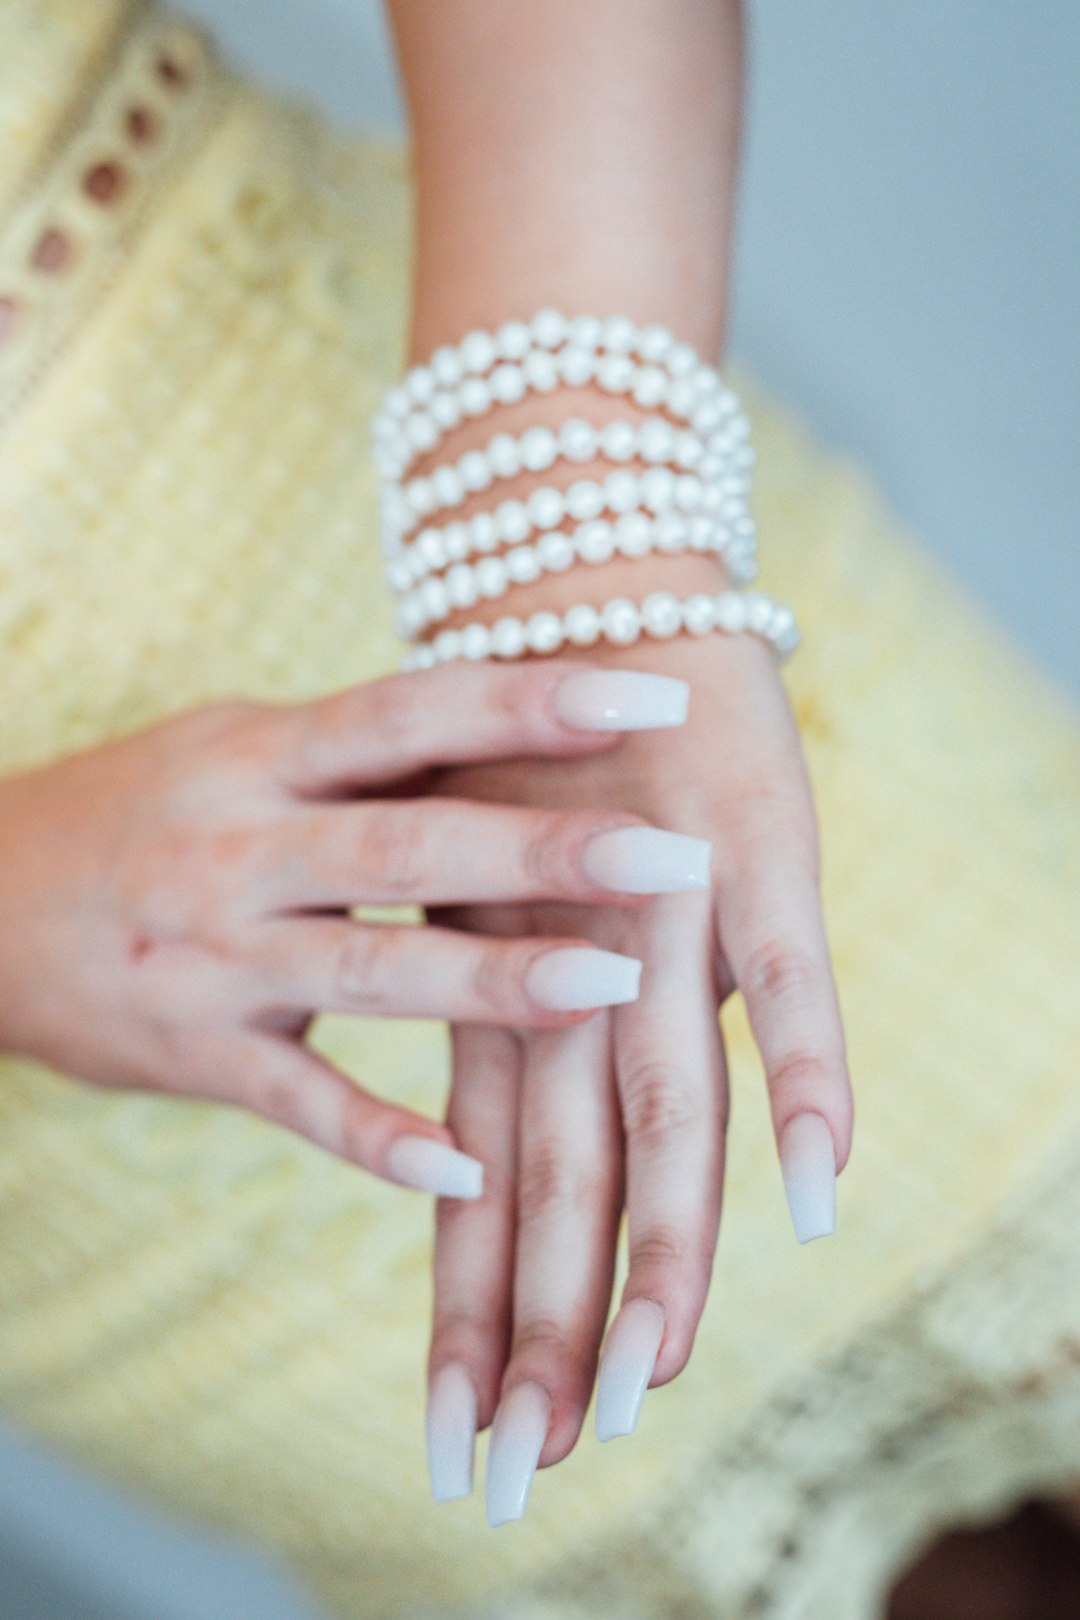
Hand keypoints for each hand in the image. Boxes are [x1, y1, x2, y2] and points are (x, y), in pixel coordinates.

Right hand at [0, 660, 696, 1196]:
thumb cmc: (144, 808)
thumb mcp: (237, 749)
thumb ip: (363, 750)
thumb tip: (521, 716)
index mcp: (261, 752)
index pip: (412, 711)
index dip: (529, 702)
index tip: (650, 699)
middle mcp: (240, 844)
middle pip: (408, 841)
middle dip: (543, 847)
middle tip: (673, 856)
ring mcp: (213, 954)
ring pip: (369, 969)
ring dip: (491, 982)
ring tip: (614, 986)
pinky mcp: (192, 1052)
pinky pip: (296, 1099)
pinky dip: (377, 1135)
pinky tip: (467, 1167)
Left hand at [424, 630, 853, 1518]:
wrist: (576, 592)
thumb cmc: (529, 760)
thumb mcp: (482, 902)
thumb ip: (499, 1022)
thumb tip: (508, 1155)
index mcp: (491, 998)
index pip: (479, 1192)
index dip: (474, 1321)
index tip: (463, 1444)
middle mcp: (564, 976)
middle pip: (558, 1184)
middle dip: (545, 1332)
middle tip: (531, 1473)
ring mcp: (660, 921)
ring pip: (660, 1114)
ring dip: (661, 1253)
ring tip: (653, 1382)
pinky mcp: (749, 856)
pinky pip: (791, 987)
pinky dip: (813, 1087)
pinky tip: (825, 1194)